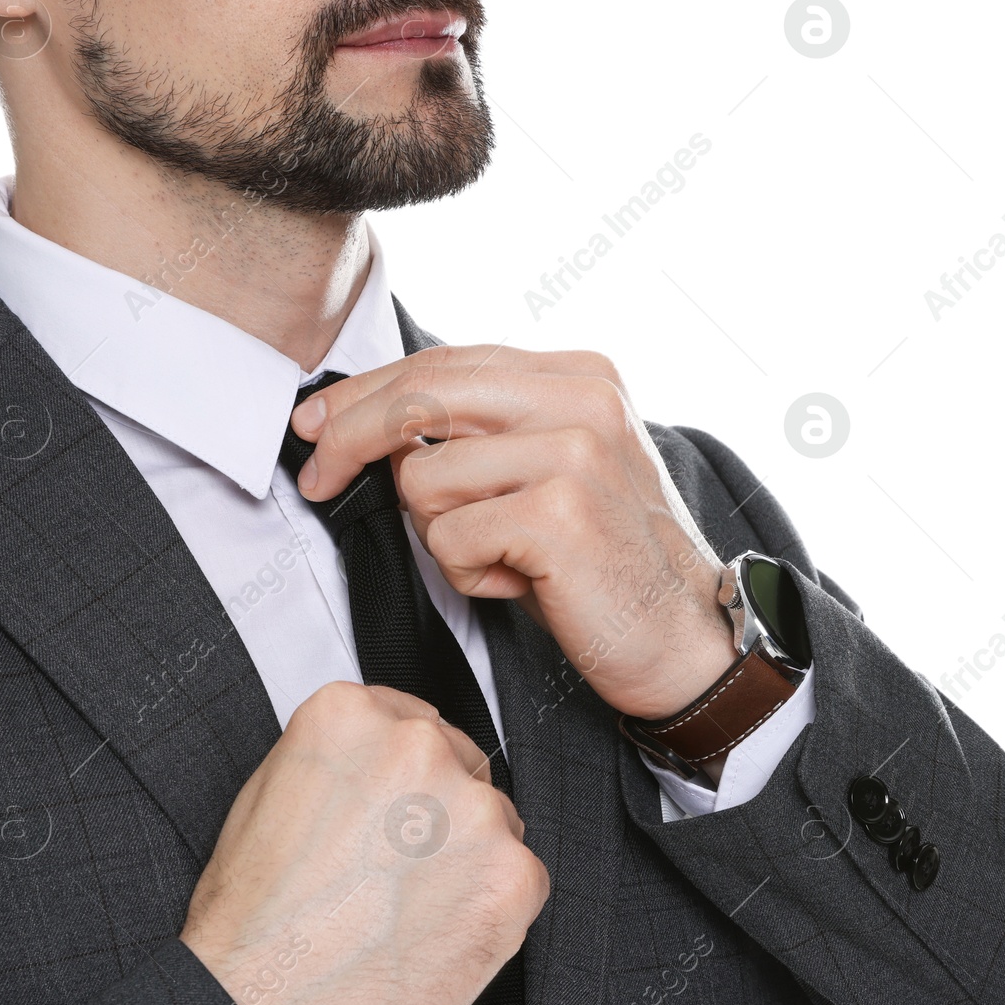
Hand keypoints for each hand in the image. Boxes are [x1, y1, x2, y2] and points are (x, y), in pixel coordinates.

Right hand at [180, 681, 547, 1004]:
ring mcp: (474, 807)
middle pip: (461, 765)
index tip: (392, 813)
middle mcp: (419, 745)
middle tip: (396, 875)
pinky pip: (523, 879)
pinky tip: (437, 937)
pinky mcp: (514, 872)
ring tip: (405, 914)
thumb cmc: (253, 920)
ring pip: (495, 823)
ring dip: (468, 860)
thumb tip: (380, 760)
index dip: (404, 778)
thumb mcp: (266, 795)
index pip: (413, 721)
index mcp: (351, 714)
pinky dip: (492, 908)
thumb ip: (341, 758)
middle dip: (439, 815)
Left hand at [288, 346, 737, 721]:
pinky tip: (522, 585)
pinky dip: (469, 576)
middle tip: (317, 480)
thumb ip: (488, 432)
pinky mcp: (559, 511)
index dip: (367, 395)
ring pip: (424, 477)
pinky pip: (449, 539)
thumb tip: (373, 426)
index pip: (446, 362)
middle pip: (421, 396)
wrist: (687, 641)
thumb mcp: (551, 473)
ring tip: (502, 561)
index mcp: (581, 376)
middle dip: (350, 438)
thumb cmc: (606, 567)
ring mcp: (574, 450)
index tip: (316, 425)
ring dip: (442, 537)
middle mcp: (582, 398)